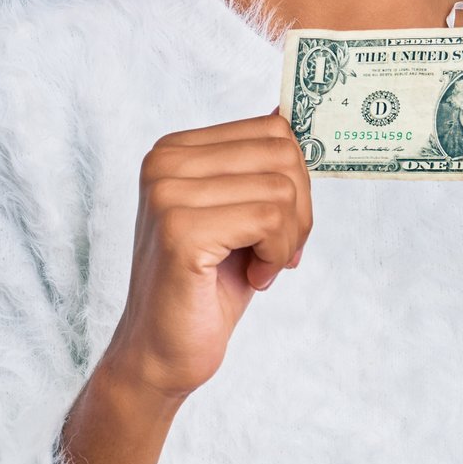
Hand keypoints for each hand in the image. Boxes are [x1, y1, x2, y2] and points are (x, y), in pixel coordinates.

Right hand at [61, 113, 311, 463]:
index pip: (272, 128)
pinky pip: (269, 221)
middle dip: (299, 211)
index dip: (296, 181)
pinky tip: (252, 279)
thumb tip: (287, 112)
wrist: (163, 351)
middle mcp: (164, 162)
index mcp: (173, 149)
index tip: (278, 225)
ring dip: (287, 240)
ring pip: (281, 190)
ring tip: (258, 268)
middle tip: (277, 253)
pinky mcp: (180, 232)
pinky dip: (275, 257)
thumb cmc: (206, 285)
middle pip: (283, 154)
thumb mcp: (237, 212)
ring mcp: (168, 195)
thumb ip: (256, 165)